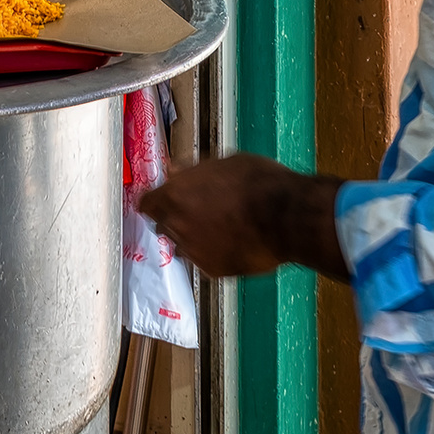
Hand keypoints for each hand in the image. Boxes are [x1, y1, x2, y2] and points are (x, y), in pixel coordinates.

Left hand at [138, 153, 349, 281]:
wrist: (287, 217)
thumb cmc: (258, 181)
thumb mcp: (223, 163)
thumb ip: (192, 171)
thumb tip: (173, 169)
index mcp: (175, 195)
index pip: (146, 204)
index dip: (155, 201)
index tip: (164, 200)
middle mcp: (177, 226)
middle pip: (162, 226)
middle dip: (174, 219)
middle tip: (197, 212)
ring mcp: (194, 251)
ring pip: (181, 246)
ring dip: (191, 239)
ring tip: (218, 229)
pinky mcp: (212, 271)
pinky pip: (204, 262)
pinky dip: (213, 254)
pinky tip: (232, 244)